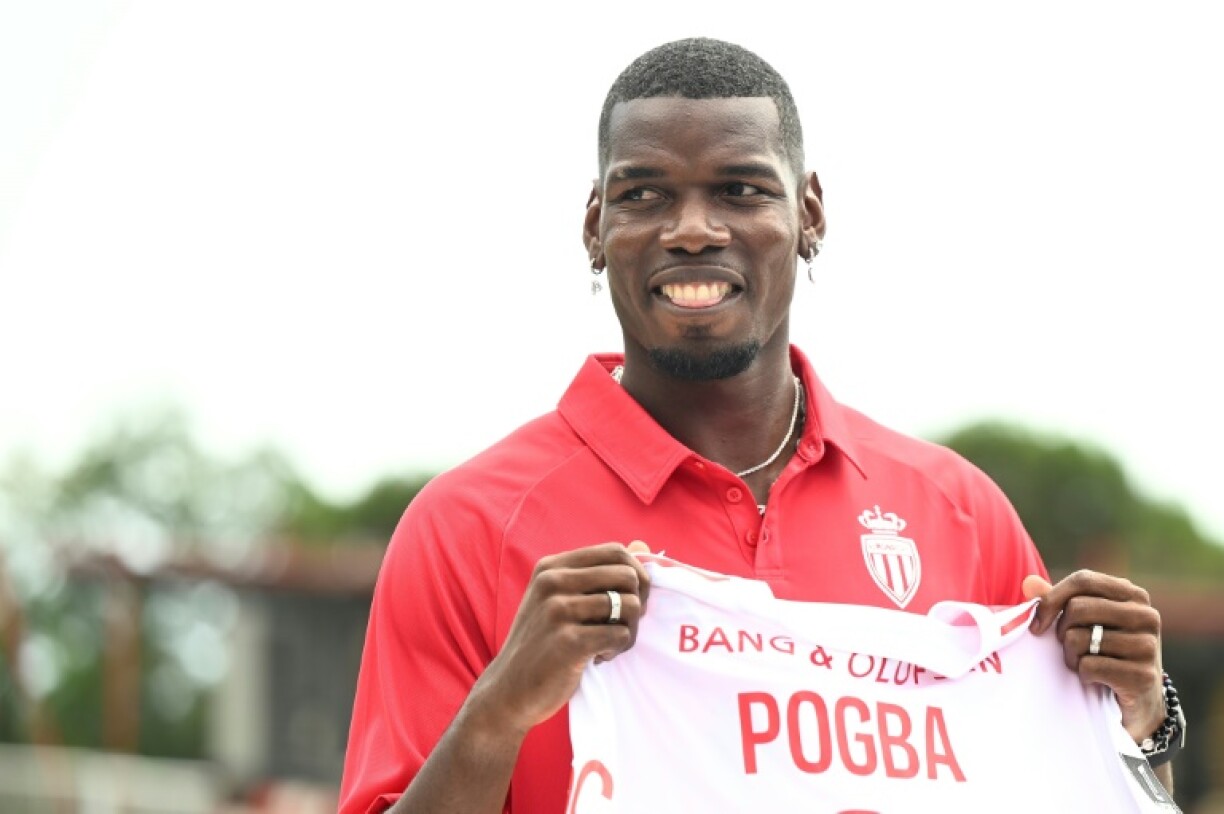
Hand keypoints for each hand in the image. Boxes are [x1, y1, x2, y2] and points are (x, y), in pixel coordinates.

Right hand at [468, 541, 651, 736]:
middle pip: (627, 576)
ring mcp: (558, 610)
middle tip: (620, 626)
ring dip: (627, 631)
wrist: (509, 690)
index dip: (636, 574)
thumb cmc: (542, 643)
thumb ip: (598, 574)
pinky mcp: (569, 641)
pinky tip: (596, 658)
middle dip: (637, 604)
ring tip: (606, 645)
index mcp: (552, 567)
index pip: (615, 551)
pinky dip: (617, 649)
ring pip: (629, 606)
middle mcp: (553, 582)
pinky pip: (620, 635)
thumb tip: (644, 545)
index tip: (630, 599)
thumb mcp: (559, 599)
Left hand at [1024, 570, 1164, 741]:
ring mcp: (1148, 646)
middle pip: (1078, 607)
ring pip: (1080, 638)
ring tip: (1084, 663)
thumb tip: (1029, 583)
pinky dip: (1083, 674)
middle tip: (1068, 647)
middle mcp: (1147, 615)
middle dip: (1061, 631)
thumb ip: (1057, 601)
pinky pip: (1090, 666)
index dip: (1052, 599)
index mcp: (1133, 595)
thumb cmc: (1105, 653)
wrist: (1137, 701)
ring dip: (1071, 655)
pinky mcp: (1144, 676)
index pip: (1083, 580)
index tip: (1037, 624)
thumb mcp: (1084, 623)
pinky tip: (1095, 679)